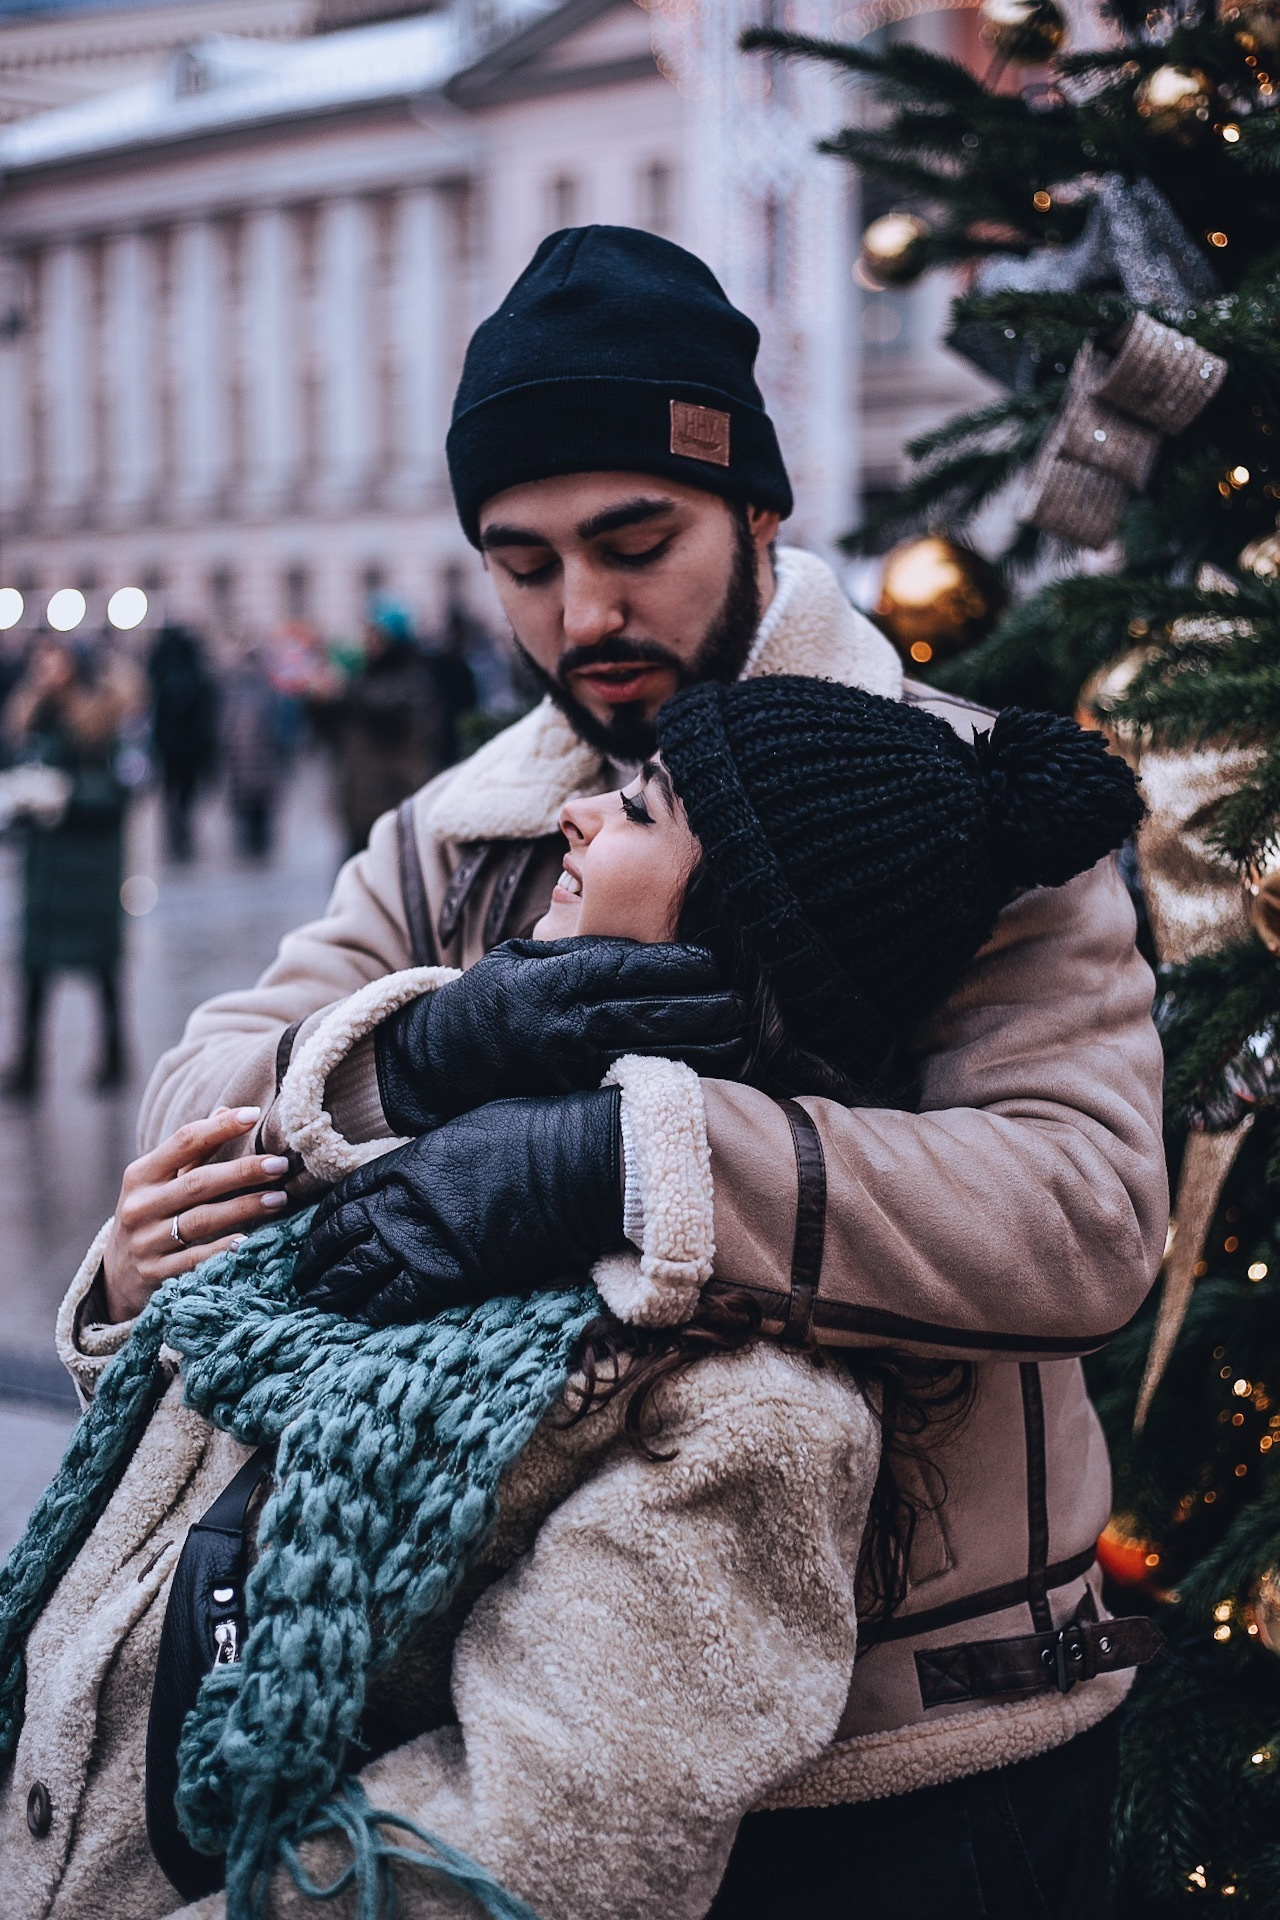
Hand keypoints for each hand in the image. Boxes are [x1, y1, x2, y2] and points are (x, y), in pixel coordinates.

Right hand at [101, 1107, 292, 1322]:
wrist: (116, 1277)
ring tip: (279, 1199)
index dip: (219, 1127)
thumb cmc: (149, 1216)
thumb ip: (193, 1151)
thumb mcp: (159, 1182)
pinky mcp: (155, 1274)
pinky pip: (195, 1259)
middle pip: (198, 1183)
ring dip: (243, 1208)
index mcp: (140, 1176)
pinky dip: (222, 1249)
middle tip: (279, 1165)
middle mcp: (140, 1206)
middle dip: (242, 1172)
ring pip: (201, 1221)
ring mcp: (146, 1242)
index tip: (253, 1114)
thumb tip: (228, 1109)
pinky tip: (250, 1240)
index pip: (183, 1142)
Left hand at [292, 1089, 624, 1323]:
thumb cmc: (535, 1134)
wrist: (575, 1166)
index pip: (344, 1197)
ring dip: (329, 1291)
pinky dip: (369, 1312)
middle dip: (313, 1261)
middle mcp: (401, 1203)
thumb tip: (429, 1163)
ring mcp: (421, 1241)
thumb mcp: (469, 1126)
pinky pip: (391, 1301)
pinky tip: (356, 1319)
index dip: (322, 1221)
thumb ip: (435, 1151)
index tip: (313, 1235)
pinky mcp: (448, 1277)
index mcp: (406, 1163)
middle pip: (338, 1238)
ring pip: (353, 1273)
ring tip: (314, 1304)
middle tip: (301, 1279)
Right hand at [374, 937, 746, 1135]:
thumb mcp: (520, 959)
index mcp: (552, 980)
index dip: (678, 965)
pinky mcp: (570, 1098)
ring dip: (701, 1046)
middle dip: (704, 1007)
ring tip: (739, 1035)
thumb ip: (575, 950)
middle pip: (650, 1012)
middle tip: (742, 1002)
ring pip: (648, 1053)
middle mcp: (561, 1023)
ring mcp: (567, 1067)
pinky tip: (705, 1071)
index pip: (627, 967)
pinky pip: (629, 1085)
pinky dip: (671, 1077)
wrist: (438, 1065)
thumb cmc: (488, 1001)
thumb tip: (638, 937)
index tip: (715, 961)